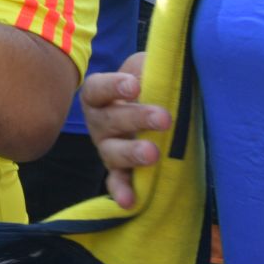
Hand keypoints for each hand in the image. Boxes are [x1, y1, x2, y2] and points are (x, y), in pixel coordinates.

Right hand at [82, 51, 165, 209]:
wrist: (162, 116)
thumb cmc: (152, 86)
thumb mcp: (150, 69)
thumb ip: (153, 65)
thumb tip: (165, 61)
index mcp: (101, 95)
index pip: (98, 89)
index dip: (114, 87)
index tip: (135, 85)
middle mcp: (99, 123)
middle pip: (108, 121)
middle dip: (135, 118)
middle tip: (164, 118)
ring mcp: (108, 148)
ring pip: (111, 152)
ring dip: (131, 153)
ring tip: (153, 153)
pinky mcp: (121, 171)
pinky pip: (116, 182)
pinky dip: (122, 191)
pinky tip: (130, 201)